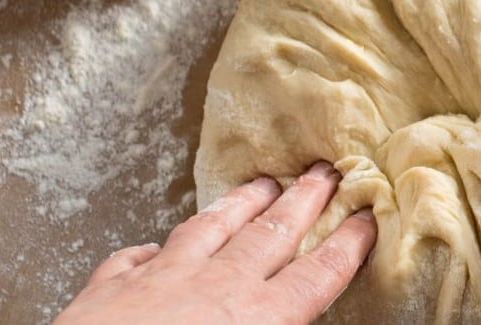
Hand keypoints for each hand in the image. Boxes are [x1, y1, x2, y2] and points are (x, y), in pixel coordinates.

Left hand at [55, 162, 375, 324]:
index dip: (348, 243)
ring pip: (212, 227)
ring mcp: (163, 278)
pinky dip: (150, 249)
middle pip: (273, 233)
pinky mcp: (114, 286)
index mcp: (259, 317)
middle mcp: (217, 287)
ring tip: (262, 182)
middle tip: (325, 171)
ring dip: (242, 203)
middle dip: (304, 199)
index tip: (366, 216)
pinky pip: (137, 257)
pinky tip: (153, 246)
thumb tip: (297, 315)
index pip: (318, 274)